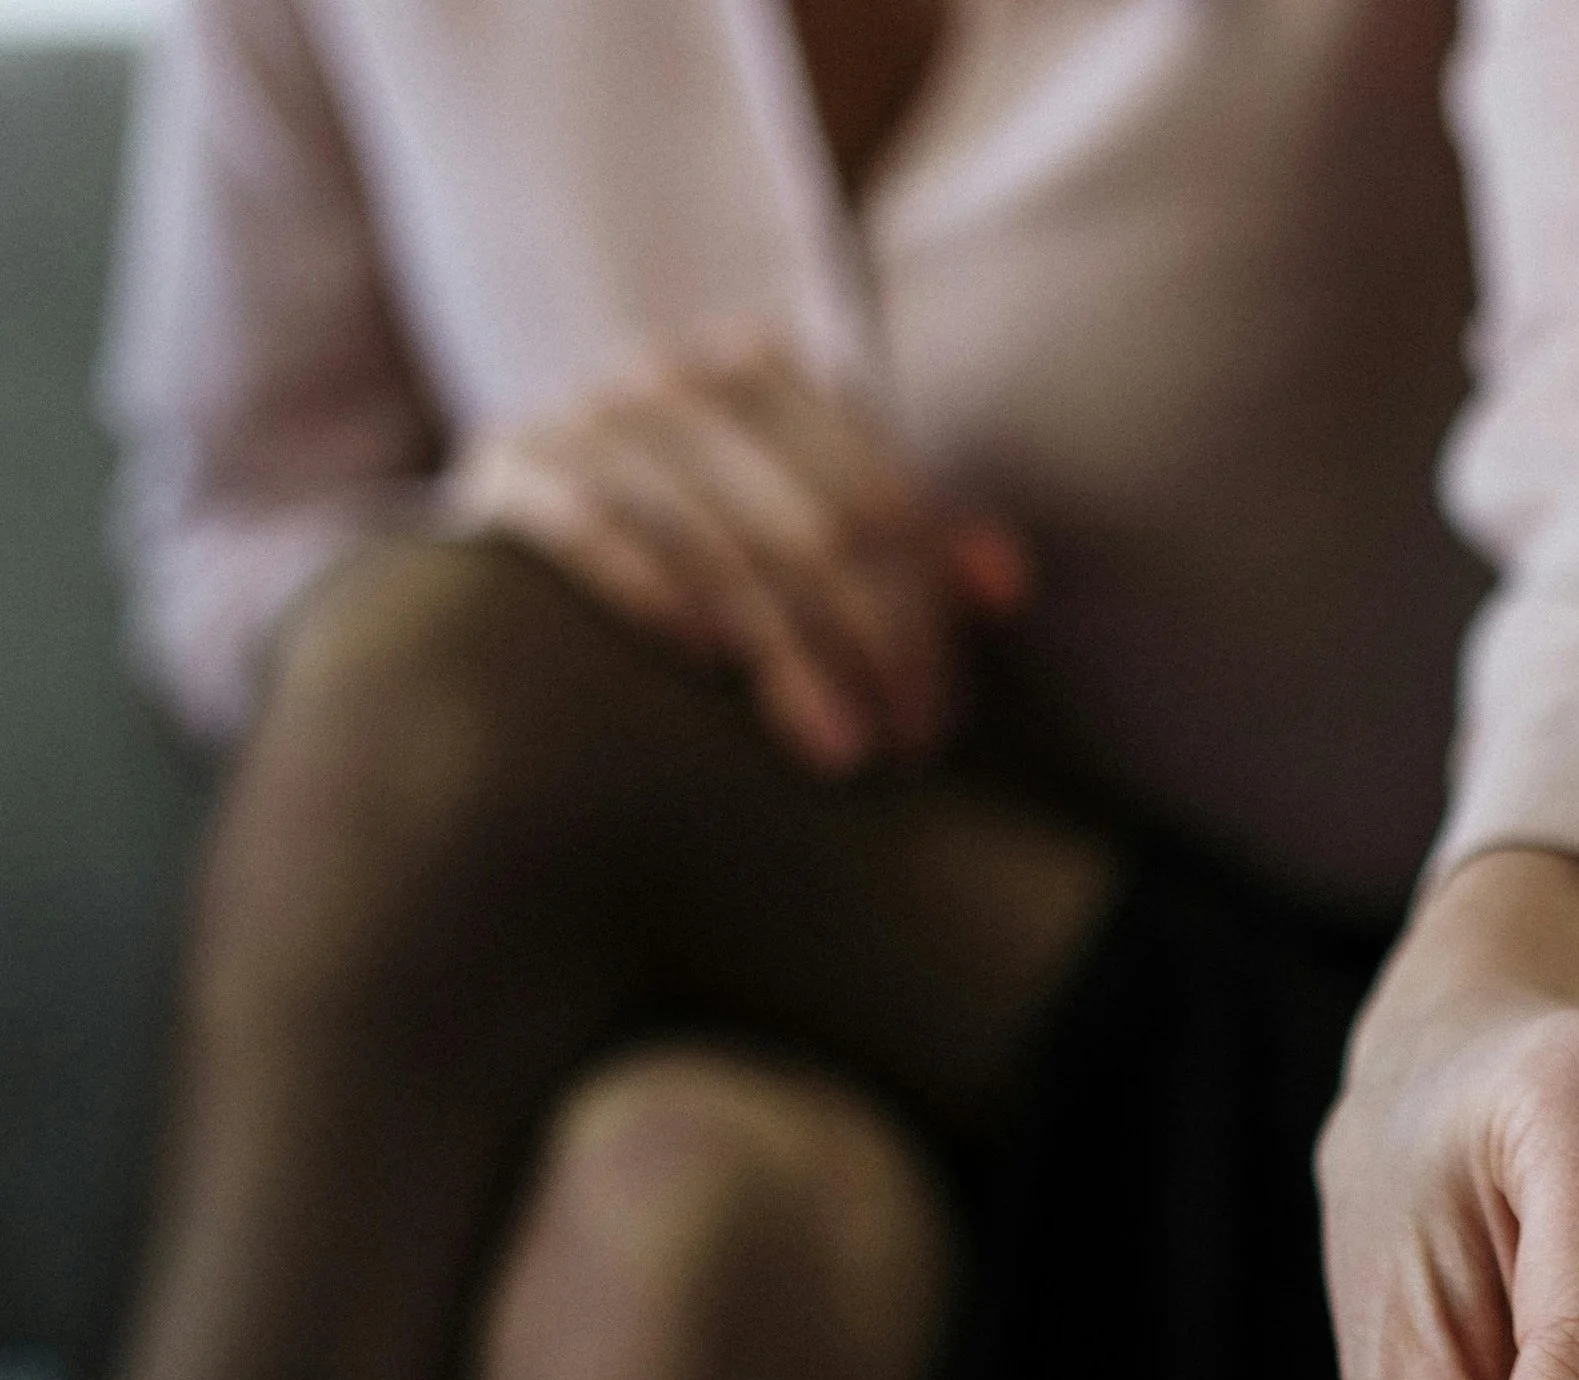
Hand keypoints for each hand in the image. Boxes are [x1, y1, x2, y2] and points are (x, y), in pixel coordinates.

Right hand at [445, 337, 1029, 772]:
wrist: (515, 531)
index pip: (877, 499)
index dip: (922, 617)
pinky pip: (594, 525)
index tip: (938, 721)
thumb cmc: (694, 552)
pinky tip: (707, 665)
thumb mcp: (807, 534)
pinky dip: (654, 588)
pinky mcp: (511, 465)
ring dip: (788, 653)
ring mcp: (588, 413)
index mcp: (761, 371)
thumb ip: (912, 554)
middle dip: (872, 646)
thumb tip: (1008, 588)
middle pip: (810, 522)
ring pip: (720, 537)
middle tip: (904, 749)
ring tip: (838, 748)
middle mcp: (672, 376)